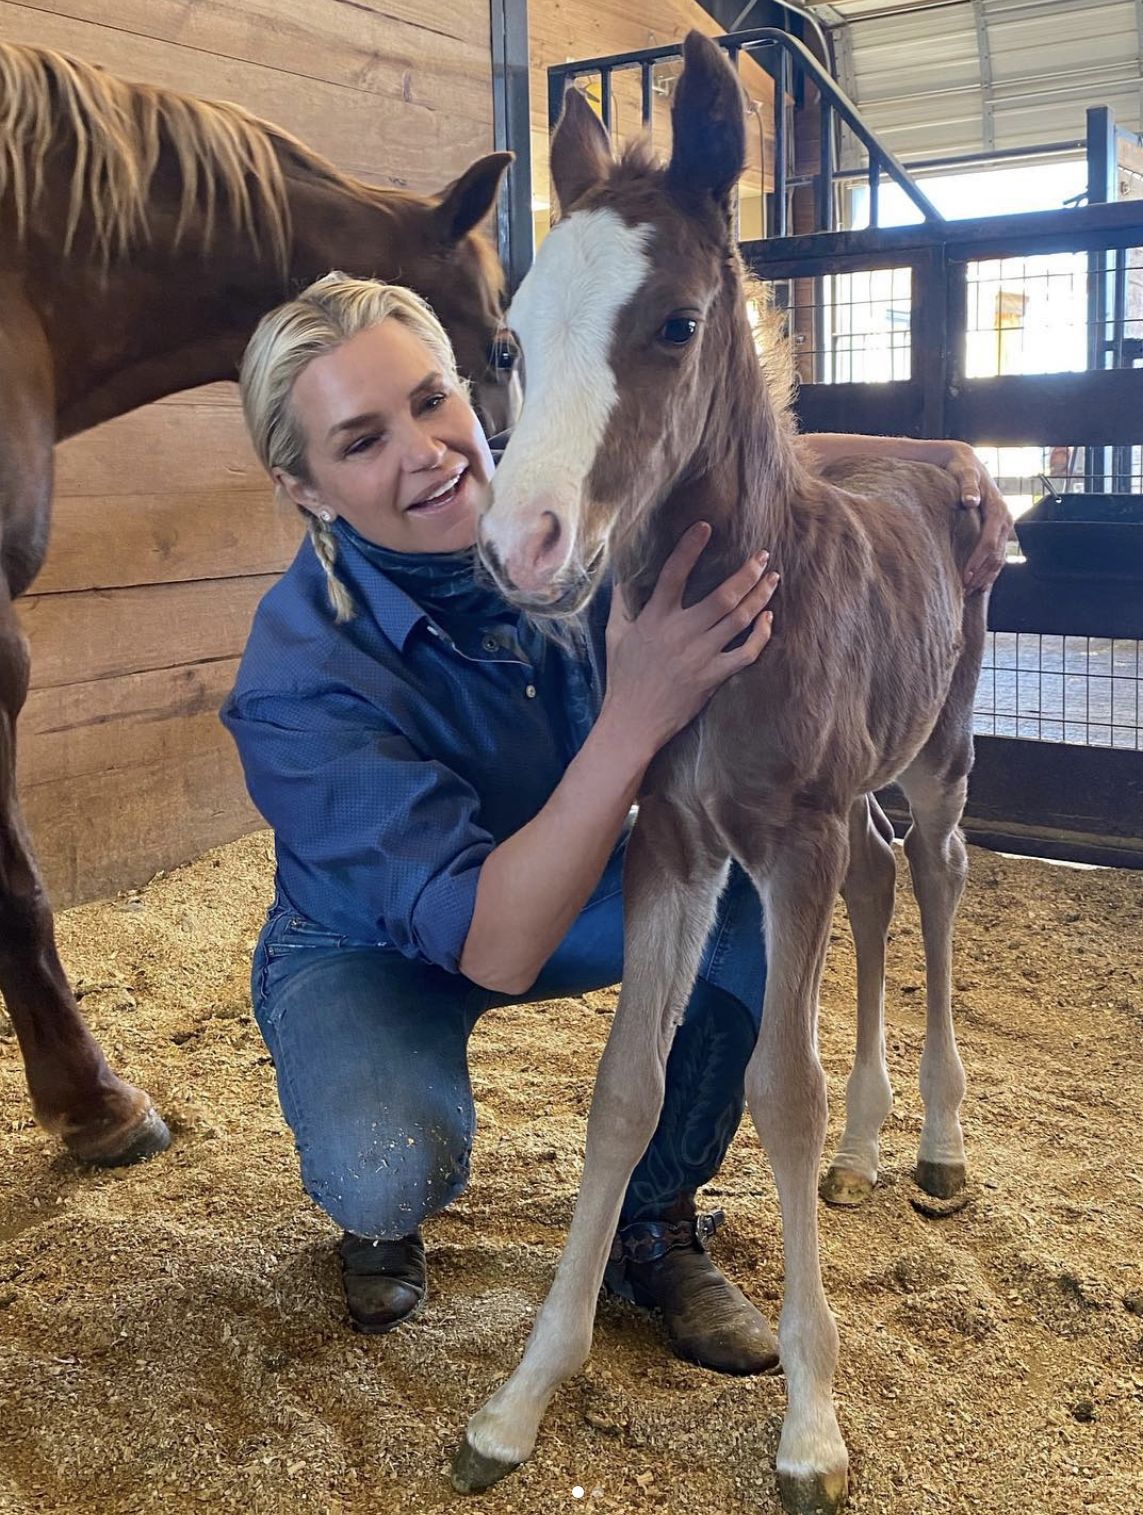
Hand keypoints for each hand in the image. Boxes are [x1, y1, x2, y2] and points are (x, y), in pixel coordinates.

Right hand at [601, 521, 777, 759]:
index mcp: (655, 618)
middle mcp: (680, 633)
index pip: (673, 574)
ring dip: (760, 595)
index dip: (690, 548)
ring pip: (739, 619)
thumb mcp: (615, 635)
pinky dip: (761, 635)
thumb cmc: (622, 677)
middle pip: (723, 595)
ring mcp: (700, 655)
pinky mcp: (713, 677)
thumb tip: (622, 576)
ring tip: (772, 579)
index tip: (706, 527)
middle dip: (747, 572)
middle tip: (762, 555)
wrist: (632, 722)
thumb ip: (621, 604)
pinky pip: (746, 653)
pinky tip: (768, 618)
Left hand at [940, 441, 1015, 592]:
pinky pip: (998, 555)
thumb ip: (966, 487)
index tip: (965, 576)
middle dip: (981, 574)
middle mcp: (1005, 519)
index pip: (989, 542)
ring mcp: (1003, 526)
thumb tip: (970, 501)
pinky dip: (989, 571)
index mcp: (998, 509)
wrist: (968, 462)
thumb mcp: (963, 473)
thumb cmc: (963, 468)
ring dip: (986, 576)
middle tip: (964, 590)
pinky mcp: (998, 530)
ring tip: (969, 590)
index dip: (978, 561)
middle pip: (997, 554)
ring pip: (1000, 558)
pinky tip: (978, 583)